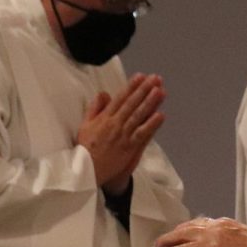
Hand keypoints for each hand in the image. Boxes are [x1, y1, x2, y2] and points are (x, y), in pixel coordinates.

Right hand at [77, 73, 165, 190]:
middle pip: (132, 103)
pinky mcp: (129, 147)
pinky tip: (161, 115)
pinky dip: (151, 124)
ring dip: (150, 102)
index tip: (140, 76)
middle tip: (155, 78)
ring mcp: (123, 135)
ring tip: (160, 91)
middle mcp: (115, 123)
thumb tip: (104, 94)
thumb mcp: (85, 124)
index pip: (120, 98)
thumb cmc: (86, 147)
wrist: (87, 169)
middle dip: (144, 89)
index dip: (131, 86)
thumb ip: (94, 108)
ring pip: (139, 115)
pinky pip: (142, 134)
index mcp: (104, 117)